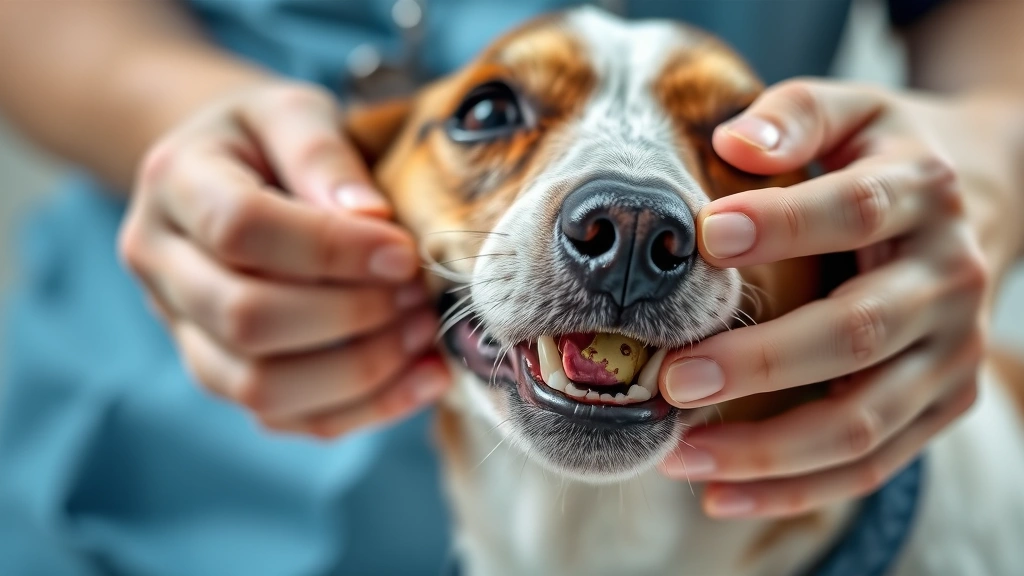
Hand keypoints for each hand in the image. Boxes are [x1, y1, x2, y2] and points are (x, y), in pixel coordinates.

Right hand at [119, 82, 450, 437]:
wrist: (227, 171)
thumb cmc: (269, 138)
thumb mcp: (293, 111)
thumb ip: (323, 155)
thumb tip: (373, 220)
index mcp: (175, 184)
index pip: (242, 229)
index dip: (332, 250)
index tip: (405, 252)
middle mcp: (161, 265)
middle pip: (246, 319)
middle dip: (351, 315)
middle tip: (419, 295)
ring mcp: (184, 331)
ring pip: (260, 387)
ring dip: (360, 372)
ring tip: (424, 334)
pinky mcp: (221, 374)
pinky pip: (286, 418)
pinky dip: (363, 409)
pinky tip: (425, 378)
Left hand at [658, 79, 1023, 517]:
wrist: (979, 199)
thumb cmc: (883, 155)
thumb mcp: (853, 110)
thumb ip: (796, 115)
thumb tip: (732, 141)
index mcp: (925, 193)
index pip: (856, 209)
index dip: (783, 225)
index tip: (704, 239)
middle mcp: (949, 277)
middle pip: (856, 331)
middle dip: (760, 363)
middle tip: (673, 379)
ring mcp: (953, 351)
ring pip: (863, 420)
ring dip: (767, 450)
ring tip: (679, 455)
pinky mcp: (945, 402)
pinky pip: (873, 464)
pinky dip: (796, 488)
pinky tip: (722, 495)